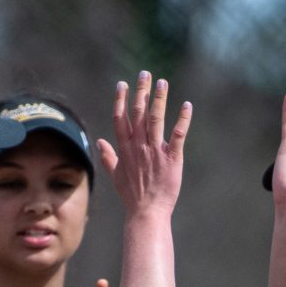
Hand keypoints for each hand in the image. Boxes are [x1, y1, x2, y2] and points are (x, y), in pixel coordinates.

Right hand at [99, 70, 190, 220]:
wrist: (147, 213)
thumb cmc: (131, 196)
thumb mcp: (115, 175)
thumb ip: (108, 156)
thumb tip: (99, 142)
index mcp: (125, 149)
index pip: (120, 118)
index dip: (121, 99)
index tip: (123, 84)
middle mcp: (139, 146)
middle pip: (138, 113)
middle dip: (141, 91)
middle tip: (145, 73)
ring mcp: (155, 151)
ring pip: (156, 119)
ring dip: (159, 99)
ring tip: (162, 82)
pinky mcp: (172, 158)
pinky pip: (177, 135)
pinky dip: (182, 120)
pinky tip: (186, 105)